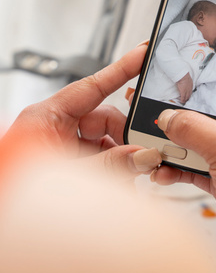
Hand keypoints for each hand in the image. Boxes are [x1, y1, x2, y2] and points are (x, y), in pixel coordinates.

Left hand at [3, 44, 161, 178]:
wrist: (1, 218)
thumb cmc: (14, 189)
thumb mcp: (69, 175)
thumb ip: (109, 165)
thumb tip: (144, 155)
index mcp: (46, 117)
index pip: (92, 86)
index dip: (121, 68)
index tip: (144, 54)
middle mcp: (54, 127)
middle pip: (104, 119)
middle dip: (125, 138)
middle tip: (145, 153)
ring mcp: (60, 146)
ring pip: (104, 142)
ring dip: (120, 161)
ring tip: (128, 179)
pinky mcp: (65, 163)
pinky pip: (97, 159)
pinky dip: (111, 172)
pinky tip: (119, 185)